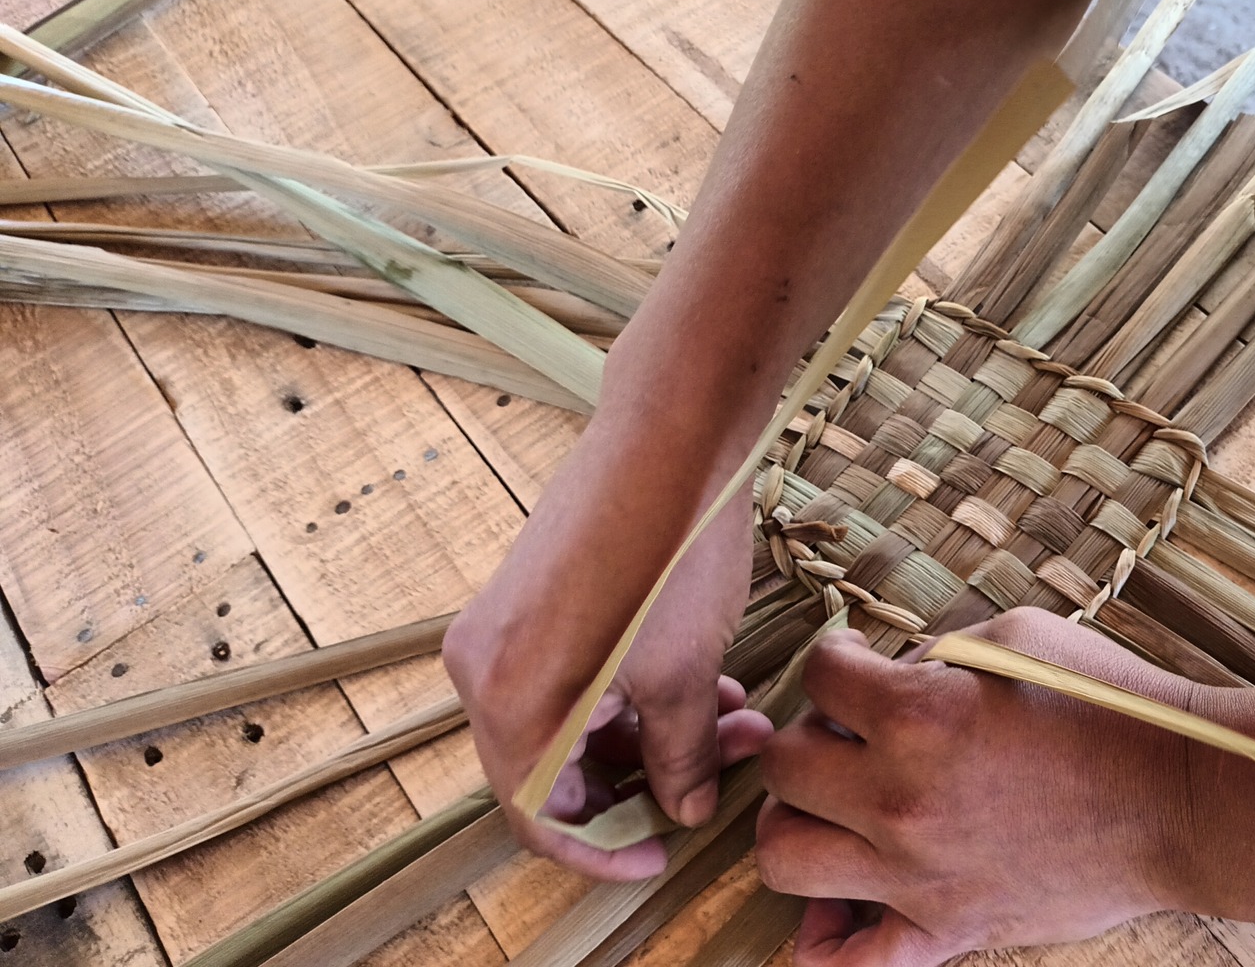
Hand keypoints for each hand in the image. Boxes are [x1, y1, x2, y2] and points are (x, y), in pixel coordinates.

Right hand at [446, 479, 770, 879]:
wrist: (669, 430)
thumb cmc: (670, 546)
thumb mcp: (683, 670)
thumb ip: (681, 756)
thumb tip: (682, 808)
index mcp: (506, 698)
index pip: (540, 817)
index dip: (605, 851)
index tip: (663, 855)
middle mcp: (486, 666)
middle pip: (558, 771)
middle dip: (650, 779)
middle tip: (725, 769)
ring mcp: (506, 628)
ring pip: (577, 721)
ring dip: (656, 733)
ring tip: (738, 719)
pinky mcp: (536, 598)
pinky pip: (578, 676)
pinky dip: (638, 692)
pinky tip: (710, 682)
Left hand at [755, 608, 1198, 965]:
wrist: (1185, 796)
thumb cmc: (1111, 705)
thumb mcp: (1016, 640)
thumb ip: (933, 655)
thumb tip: (886, 678)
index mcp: (918, 714)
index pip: (819, 674)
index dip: (835, 658)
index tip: (856, 662)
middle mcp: (901, 797)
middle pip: (780, 765)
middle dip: (804, 735)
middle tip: (845, 733)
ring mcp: (917, 873)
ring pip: (783, 858)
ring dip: (794, 822)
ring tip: (832, 807)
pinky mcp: (947, 928)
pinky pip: (850, 964)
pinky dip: (825, 941)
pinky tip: (839, 905)